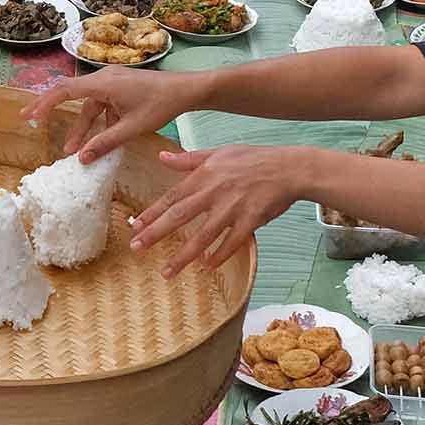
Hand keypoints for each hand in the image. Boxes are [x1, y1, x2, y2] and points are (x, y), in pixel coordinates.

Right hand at [23, 62, 198, 160]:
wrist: (187, 90)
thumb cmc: (161, 105)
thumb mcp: (132, 128)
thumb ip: (105, 142)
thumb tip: (81, 158)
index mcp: (103, 84)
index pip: (65, 91)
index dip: (45, 103)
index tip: (30, 115)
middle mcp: (104, 78)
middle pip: (72, 95)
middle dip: (53, 110)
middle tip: (31, 119)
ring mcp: (113, 82)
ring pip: (90, 105)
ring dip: (83, 126)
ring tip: (73, 150)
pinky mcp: (121, 87)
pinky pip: (103, 104)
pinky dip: (99, 121)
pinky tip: (102, 139)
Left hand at [126, 144, 305, 275]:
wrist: (288, 167)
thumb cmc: (254, 158)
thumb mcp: (219, 152)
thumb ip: (189, 158)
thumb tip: (162, 156)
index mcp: (204, 175)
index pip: (172, 196)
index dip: (152, 212)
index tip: (135, 227)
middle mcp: (215, 192)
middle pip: (180, 215)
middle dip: (156, 233)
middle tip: (137, 248)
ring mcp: (233, 207)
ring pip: (203, 235)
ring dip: (183, 255)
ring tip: (166, 272)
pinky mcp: (251, 220)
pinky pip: (232, 242)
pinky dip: (220, 254)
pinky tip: (208, 266)